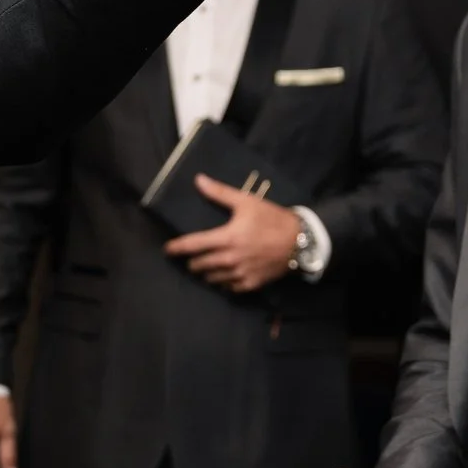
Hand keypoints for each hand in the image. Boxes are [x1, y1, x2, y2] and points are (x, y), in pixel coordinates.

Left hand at [164, 175, 300, 292]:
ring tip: (206, 265)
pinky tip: (224, 275)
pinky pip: (228, 287)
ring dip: (206, 272)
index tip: (167, 250)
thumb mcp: (246, 202)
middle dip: (192, 261)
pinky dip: (223, 282)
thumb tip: (198, 180)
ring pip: (211, 279)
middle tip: (192, 256)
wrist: (300, 241)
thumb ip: (220, 193)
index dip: (176, 248)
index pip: (193, 245)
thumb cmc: (271, 219)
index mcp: (226, 238)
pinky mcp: (250, 285)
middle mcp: (230, 260)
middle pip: (199, 265)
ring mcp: (240, 274)